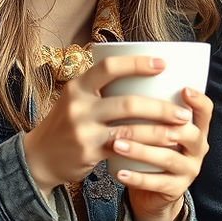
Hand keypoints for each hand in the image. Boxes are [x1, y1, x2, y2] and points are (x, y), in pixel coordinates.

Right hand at [21, 53, 200, 207]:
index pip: (109, 66)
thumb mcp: (77, 99)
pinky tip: (162, 150)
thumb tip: (142, 73)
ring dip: (159, 131)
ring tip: (180, 131)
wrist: (38, 157)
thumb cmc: (67, 123)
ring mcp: (83, 130)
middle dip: (160, 107)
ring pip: (129, 128)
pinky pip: (123, 149)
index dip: (137, 63)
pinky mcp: (88, 152)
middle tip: (183, 111)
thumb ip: (101, 87)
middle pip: (127, 102)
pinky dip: (145, 149)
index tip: (164, 63)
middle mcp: (79, 105)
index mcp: (78, 85)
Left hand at [110, 84, 212, 220]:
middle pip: (187, 133)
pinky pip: (156, 183)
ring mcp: (189, 170)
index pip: (206, 111)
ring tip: (116, 143)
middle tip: (130, 118)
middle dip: (158, 125)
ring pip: (168, 157)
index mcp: (196, 127)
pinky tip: (118, 172)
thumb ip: (151, 105)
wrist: (153, 190)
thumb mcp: (158, 125)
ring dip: (140, 150)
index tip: (183, 88)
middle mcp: (198, 148)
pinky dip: (136, 178)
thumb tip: (124, 70)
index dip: (199, 100)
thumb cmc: (152, 146)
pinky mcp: (175, 189)